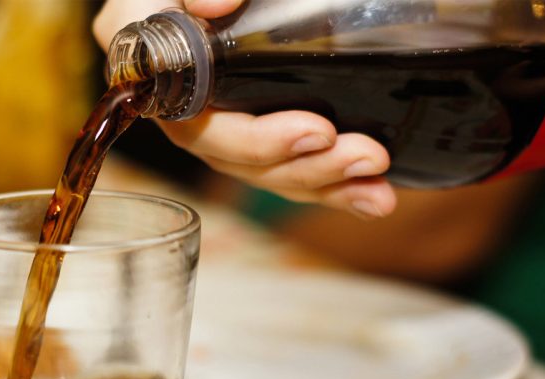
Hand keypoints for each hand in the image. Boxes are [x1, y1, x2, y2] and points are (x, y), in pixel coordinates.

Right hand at [93, 0, 395, 217]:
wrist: (203, 3)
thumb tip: (217, 3)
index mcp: (166, 83)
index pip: (204, 128)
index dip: (258, 141)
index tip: (318, 131)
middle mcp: (192, 119)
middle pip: (248, 163)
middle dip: (310, 167)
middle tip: (366, 156)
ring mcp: (227, 133)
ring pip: (274, 174)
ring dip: (330, 183)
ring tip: (378, 188)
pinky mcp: (260, 134)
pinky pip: (292, 170)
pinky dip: (335, 186)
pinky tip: (372, 195)